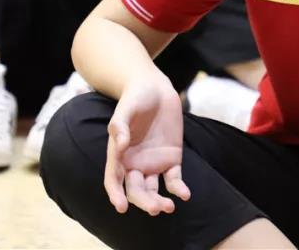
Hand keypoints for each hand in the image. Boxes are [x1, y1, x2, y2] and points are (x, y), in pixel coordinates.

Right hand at [104, 78, 190, 215]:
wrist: (156, 88)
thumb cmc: (135, 97)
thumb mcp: (126, 108)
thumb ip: (120, 125)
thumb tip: (119, 145)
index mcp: (119, 155)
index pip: (114, 180)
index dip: (115, 195)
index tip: (121, 207)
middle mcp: (134, 164)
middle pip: (135, 190)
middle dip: (143, 202)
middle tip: (155, 208)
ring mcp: (153, 163)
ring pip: (153, 190)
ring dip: (159, 201)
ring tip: (168, 207)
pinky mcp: (172, 158)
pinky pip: (173, 179)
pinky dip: (178, 188)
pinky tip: (184, 194)